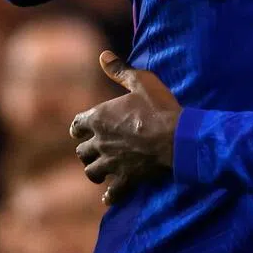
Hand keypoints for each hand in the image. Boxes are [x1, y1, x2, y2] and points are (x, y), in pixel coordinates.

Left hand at [71, 52, 180, 204]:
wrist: (177, 137)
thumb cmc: (159, 108)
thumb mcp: (142, 82)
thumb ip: (120, 70)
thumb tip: (103, 55)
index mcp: (99, 118)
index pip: (76, 126)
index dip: (79, 128)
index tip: (84, 130)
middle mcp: (100, 142)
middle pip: (82, 151)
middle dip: (88, 151)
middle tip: (97, 150)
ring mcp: (111, 162)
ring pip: (92, 172)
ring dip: (96, 171)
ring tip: (103, 171)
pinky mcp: (125, 179)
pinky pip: (111, 193)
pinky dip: (110, 196)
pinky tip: (111, 196)